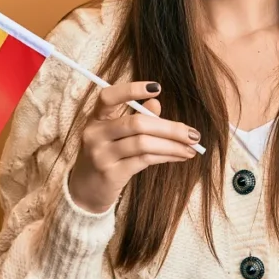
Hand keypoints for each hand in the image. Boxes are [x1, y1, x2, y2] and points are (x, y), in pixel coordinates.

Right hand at [67, 81, 200, 212]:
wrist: (85, 191)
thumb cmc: (106, 156)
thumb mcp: (115, 134)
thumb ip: (135, 117)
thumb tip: (156, 103)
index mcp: (95, 118)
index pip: (108, 97)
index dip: (132, 89)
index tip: (158, 88)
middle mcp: (95, 134)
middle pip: (136, 123)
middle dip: (170, 128)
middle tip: (193, 133)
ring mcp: (101, 155)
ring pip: (143, 144)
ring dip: (172, 145)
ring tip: (191, 148)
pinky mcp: (111, 174)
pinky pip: (144, 160)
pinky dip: (166, 156)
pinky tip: (179, 156)